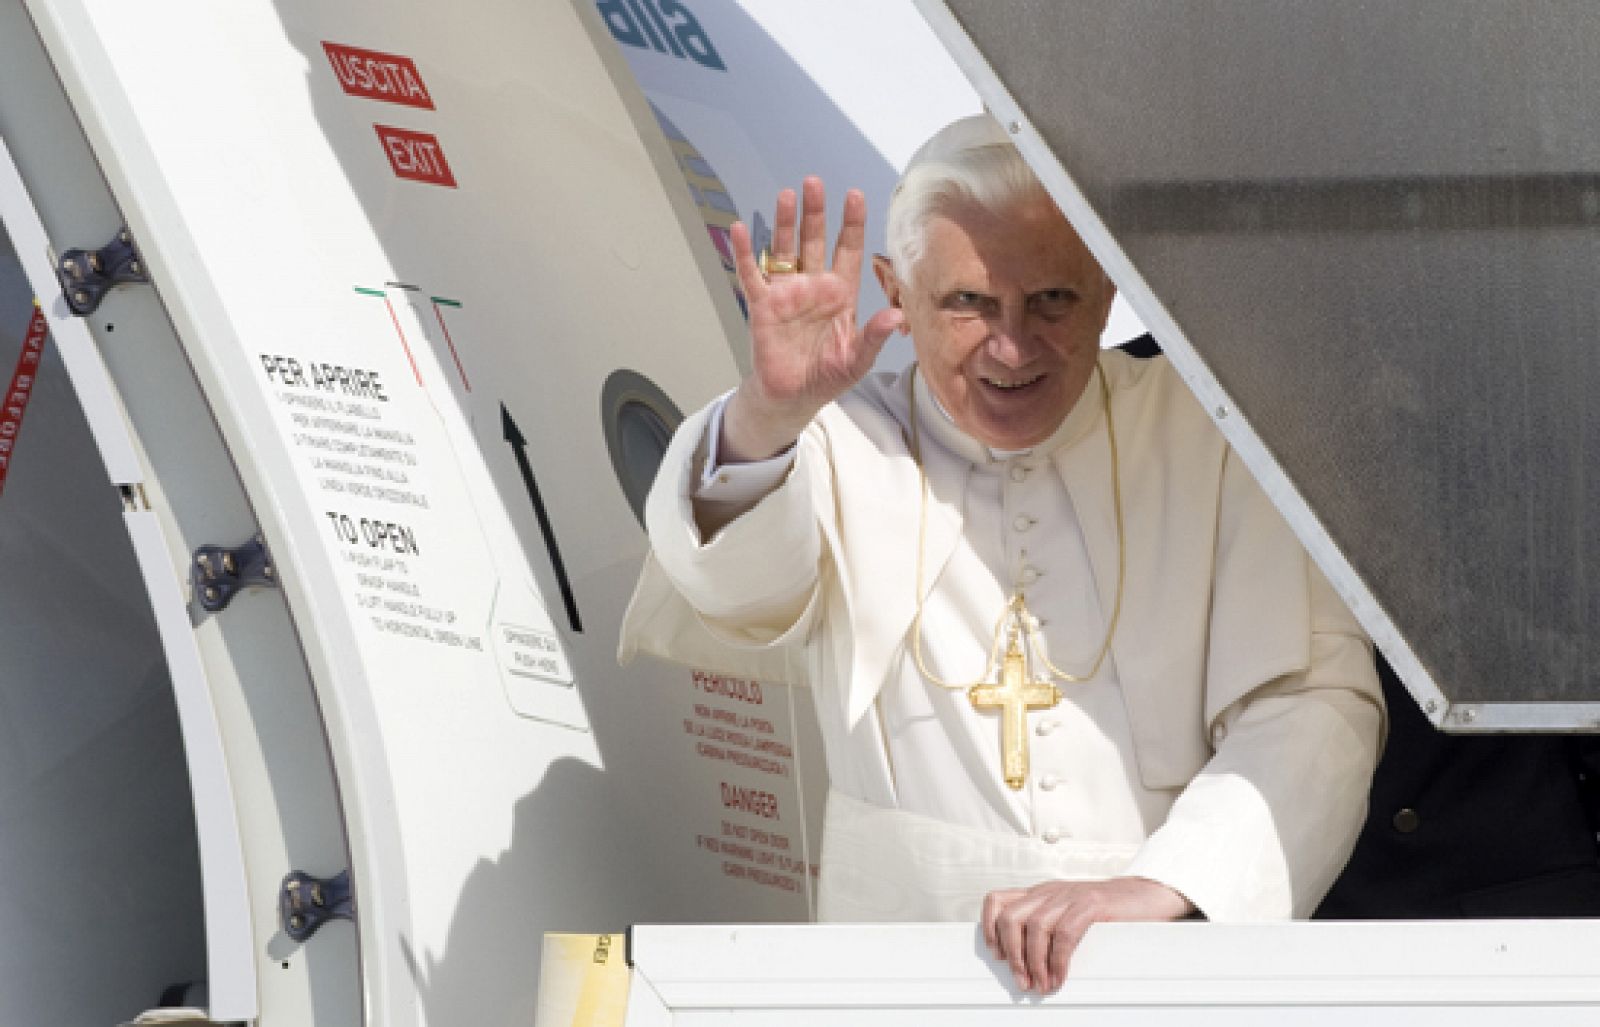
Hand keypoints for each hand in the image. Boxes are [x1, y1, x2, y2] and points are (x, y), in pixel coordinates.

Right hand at [721, 177, 904, 461]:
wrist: (792, 397)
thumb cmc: (827, 377)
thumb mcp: (857, 360)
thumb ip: (875, 336)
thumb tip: (896, 316)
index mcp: (840, 294)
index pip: (848, 251)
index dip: (851, 224)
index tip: (855, 196)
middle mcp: (813, 286)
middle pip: (814, 240)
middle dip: (815, 212)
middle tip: (814, 182)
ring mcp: (786, 293)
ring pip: (785, 249)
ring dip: (785, 223)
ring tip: (787, 195)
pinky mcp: (762, 305)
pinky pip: (752, 275)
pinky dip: (745, 253)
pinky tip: (739, 230)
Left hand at [981, 877, 1193, 994]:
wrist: (1148, 895)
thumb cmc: (1108, 913)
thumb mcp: (1068, 914)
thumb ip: (1048, 928)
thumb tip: (1025, 962)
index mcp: (1040, 894)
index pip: (997, 900)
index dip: (989, 928)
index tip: (997, 956)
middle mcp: (1049, 892)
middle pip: (1011, 917)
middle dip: (1013, 954)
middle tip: (1023, 981)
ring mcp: (1070, 896)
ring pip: (1035, 927)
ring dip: (1033, 962)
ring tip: (1041, 985)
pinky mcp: (1091, 904)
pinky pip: (1064, 933)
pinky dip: (1058, 960)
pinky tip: (1060, 977)